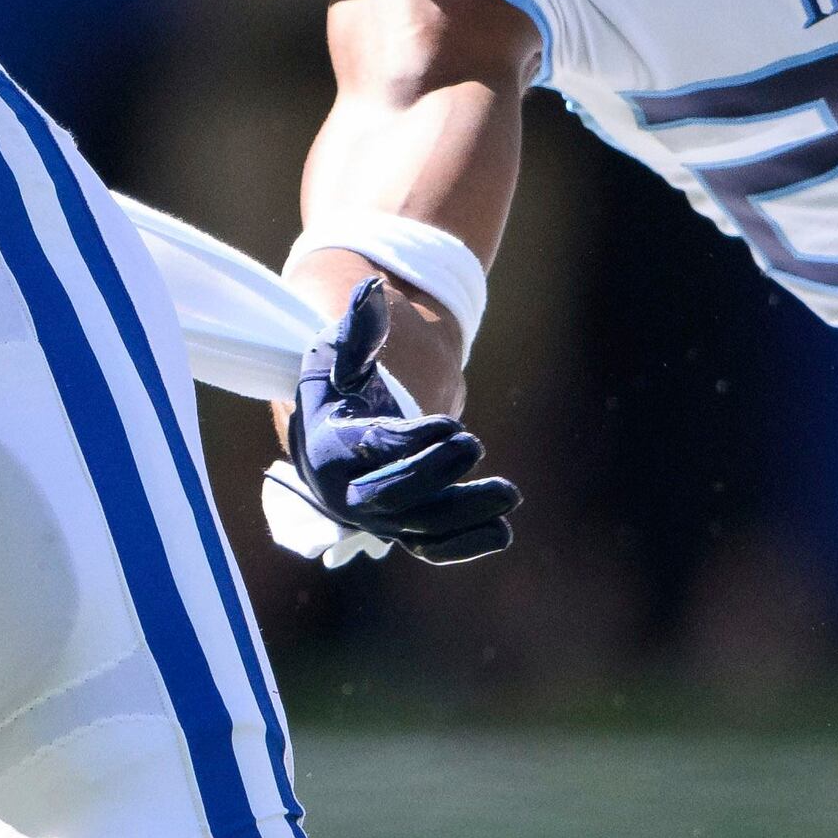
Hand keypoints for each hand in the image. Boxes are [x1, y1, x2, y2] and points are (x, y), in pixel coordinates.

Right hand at [261, 280, 514, 567]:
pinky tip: (503, 531)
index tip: (452, 424)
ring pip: (420, 529)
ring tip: (510, 493)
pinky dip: (467, 545)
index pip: (371, 452)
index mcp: (327, 449)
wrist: (335, 430)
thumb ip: (357, 328)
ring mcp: (375, 518)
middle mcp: (346, 494)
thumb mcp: (339, 354)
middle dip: (437, 476)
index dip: (412, 442)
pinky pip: (433, 548)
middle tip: (477, 444)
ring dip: (466, 515)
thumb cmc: (339, 386)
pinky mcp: (402, 530)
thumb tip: (370, 288)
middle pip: (393, 498)